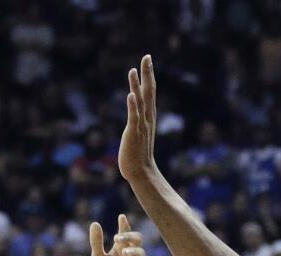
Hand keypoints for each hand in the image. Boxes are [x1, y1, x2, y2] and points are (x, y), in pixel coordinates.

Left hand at [90, 213, 145, 255]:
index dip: (124, 225)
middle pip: (137, 239)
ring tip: (124, 252)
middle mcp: (131, 254)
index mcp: (121, 247)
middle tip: (117, 238)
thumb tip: (94, 223)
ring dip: (133, 251)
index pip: (125, 232)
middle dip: (129, 236)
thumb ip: (96, 242)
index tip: (121, 217)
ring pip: (141, 253)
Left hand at [119, 54, 158, 184]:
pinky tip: (131, 94)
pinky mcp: (133, 133)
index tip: (147, 60)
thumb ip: (138, 121)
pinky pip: (134, 117)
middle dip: (147, 74)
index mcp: (148, 116)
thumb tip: (135, 113)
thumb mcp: (138, 132)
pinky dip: (133, 106)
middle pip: (149, 92)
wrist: (141, 172)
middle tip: (147, 57)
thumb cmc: (138, 154)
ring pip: (140, 101)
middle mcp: (147, 118)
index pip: (150, 92)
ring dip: (137, 86)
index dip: (149, 75)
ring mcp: (141, 125)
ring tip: (134, 69)